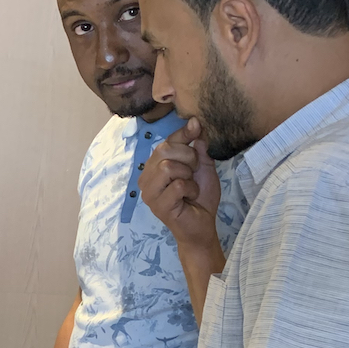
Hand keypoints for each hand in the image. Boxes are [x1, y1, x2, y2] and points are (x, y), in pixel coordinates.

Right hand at [139, 117, 221, 255]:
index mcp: (154, 166)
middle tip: (194, 172)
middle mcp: (146, 177)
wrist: (202, 225)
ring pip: (168, 167)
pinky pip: (176, 185)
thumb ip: (197, 147)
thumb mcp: (202, 166)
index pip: (165, 141)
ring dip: (187, 175)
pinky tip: (190, 197)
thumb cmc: (200, 196)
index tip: (196, 125)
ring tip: (191, 186)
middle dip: (187, 157)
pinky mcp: (158, 205)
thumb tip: (194, 123)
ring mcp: (149, 193)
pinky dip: (190, 189)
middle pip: (164, 150)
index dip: (182, 133)